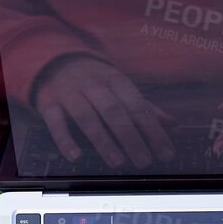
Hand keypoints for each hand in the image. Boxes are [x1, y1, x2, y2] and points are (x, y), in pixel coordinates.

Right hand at [33, 55, 176, 168]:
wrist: (55, 61)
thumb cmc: (96, 81)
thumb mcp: (121, 88)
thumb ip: (145, 107)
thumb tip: (173, 124)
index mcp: (116, 81)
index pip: (138, 106)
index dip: (154, 131)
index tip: (166, 153)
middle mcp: (94, 85)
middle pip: (115, 112)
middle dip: (131, 137)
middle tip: (144, 161)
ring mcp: (70, 93)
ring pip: (87, 117)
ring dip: (103, 140)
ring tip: (118, 162)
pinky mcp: (49, 103)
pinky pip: (56, 122)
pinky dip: (65, 140)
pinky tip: (76, 157)